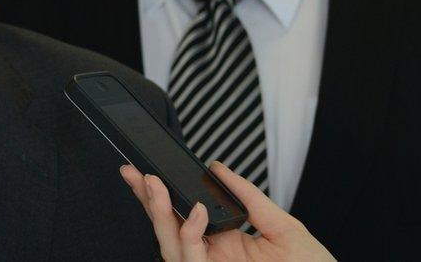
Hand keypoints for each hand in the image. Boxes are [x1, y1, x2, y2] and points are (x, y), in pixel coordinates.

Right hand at [120, 162, 334, 260]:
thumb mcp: (284, 226)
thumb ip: (249, 196)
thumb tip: (218, 168)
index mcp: (226, 243)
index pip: (184, 217)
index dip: (162, 196)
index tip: (147, 171)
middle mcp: (214, 260)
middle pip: (168, 230)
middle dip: (148, 201)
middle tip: (136, 174)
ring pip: (170, 248)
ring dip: (160, 215)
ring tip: (156, 185)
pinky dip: (189, 236)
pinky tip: (197, 213)